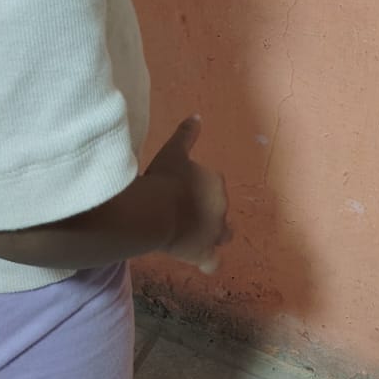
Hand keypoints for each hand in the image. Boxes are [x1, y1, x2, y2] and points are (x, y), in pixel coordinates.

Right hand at [146, 116, 231, 274]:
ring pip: (223, 236)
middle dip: (206, 211)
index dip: (198, 188)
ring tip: (197, 236)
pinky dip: (209, 263)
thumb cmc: (163, 179)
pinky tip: (203, 263)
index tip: (181, 189)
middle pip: (218, 209)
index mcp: (215, 183)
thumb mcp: (173, 151)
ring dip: (214, 235)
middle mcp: (221, 208)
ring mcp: (214, 233)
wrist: (155, 210)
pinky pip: (213, 263)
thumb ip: (187, 134)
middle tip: (183, 211)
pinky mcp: (203, 254)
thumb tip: (197, 115)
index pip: (213, 185)